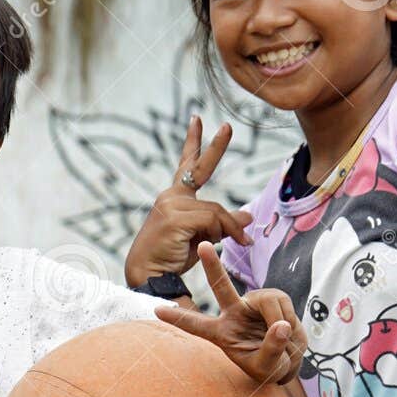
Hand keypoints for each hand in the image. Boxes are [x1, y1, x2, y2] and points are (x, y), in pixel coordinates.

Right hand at [124, 116, 251, 285]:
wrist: (149, 276)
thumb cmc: (171, 258)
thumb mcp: (201, 237)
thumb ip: (221, 224)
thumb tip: (248, 216)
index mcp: (174, 198)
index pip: (187, 166)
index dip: (194, 142)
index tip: (198, 120)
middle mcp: (171, 196)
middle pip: (200, 168)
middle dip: (216, 146)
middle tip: (228, 127)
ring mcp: (171, 205)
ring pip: (216, 211)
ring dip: (229, 230)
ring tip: (237, 243)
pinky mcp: (174, 217)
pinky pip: (212, 221)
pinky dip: (222, 234)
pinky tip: (217, 244)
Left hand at [154, 241, 306, 383]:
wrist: (287, 361)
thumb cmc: (269, 368)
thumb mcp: (267, 368)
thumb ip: (272, 349)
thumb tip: (280, 325)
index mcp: (221, 333)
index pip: (195, 325)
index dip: (178, 317)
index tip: (156, 309)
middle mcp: (234, 313)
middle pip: (221, 286)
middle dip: (213, 266)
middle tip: (203, 245)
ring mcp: (252, 304)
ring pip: (269, 300)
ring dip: (282, 321)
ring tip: (286, 339)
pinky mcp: (271, 299)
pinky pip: (283, 303)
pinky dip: (292, 320)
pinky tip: (290, 331)